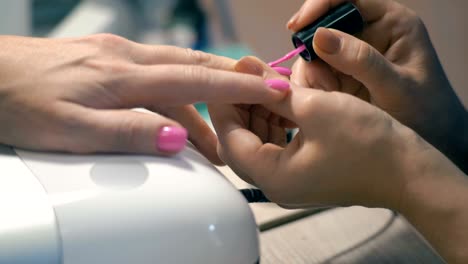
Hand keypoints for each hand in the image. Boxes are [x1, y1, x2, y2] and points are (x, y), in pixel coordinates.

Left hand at [0, 35, 288, 163]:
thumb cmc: (19, 101)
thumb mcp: (72, 131)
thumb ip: (129, 133)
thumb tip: (178, 138)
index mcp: (122, 75)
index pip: (196, 80)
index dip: (238, 86)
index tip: (271, 89)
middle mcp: (125, 57)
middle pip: (195, 66)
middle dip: (234, 80)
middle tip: (264, 94)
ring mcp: (116, 54)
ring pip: (176, 73)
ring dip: (203, 100)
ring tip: (217, 135)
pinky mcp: (106, 58)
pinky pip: (155, 74)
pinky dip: (177, 94)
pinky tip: (177, 114)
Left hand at [211, 58, 467, 263]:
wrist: (407, 173)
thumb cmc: (366, 142)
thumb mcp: (316, 108)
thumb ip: (274, 91)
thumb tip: (248, 70)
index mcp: (272, 177)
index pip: (229, 138)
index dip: (223, 104)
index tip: (227, 77)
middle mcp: (274, 186)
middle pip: (240, 142)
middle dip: (240, 107)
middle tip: (247, 77)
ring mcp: (288, 183)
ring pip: (257, 144)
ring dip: (257, 114)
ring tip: (265, 85)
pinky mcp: (302, 175)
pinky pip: (275, 148)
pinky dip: (274, 124)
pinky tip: (282, 102)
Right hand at [288, 0, 467, 170]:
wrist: (432, 140)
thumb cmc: (426, 111)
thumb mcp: (396, 86)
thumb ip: (361, 60)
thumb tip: (320, 37)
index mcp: (392, 23)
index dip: (320, 6)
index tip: (298, 26)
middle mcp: (369, 34)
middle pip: (326, 25)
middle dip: (312, 48)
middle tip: (312, 76)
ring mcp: (352, 56)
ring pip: (315, 51)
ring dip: (311, 72)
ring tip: (325, 95)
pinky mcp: (342, 76)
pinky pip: (315, 73)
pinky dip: (312, 86)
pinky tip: (324, 100)